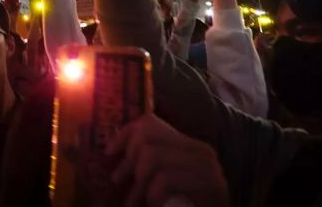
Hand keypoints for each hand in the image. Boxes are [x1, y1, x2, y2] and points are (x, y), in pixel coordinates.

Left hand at [108, 113, 227, 206]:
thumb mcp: (159, 185)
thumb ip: (145, 165)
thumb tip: (110, 149)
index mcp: (190, 147)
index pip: (148, 123)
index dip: (124, 135)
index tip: (109, 153)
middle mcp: (202, 151)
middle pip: (146, 137)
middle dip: (128, 164)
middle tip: (119, 186)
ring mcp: (210, 168)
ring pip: (152, 155)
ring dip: (137, 185)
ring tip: (133, 203)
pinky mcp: (213, 186)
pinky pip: (164, 178)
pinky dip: (152, 195)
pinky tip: (153, 206)